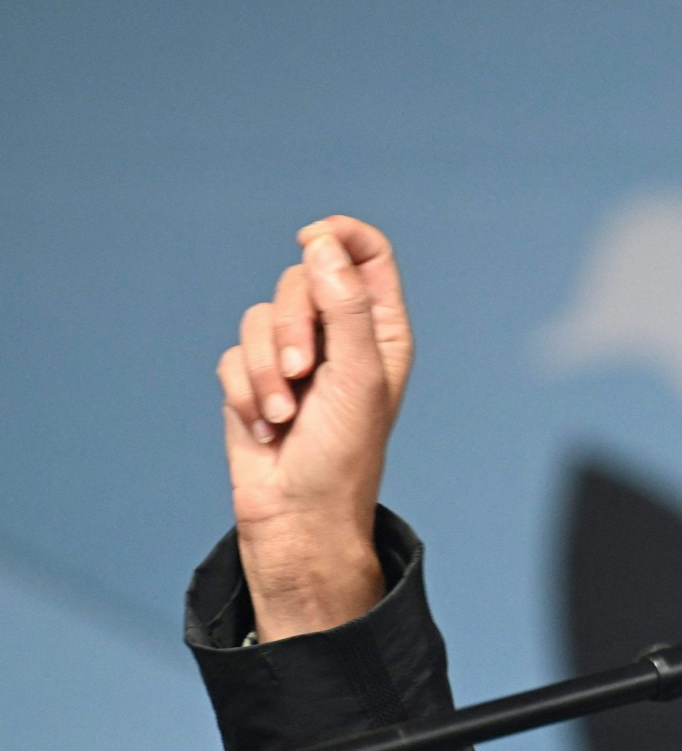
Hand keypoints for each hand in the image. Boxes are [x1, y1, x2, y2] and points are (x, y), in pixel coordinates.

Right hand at [215, 216, 413, 640]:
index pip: (367, 255)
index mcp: (379, 328)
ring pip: (261, 317)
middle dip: (293, 325)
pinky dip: (243, 391)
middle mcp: (339, 335)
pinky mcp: (253, 379)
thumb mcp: (358, 376)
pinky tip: (265, 427)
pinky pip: (232, 355)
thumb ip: (345, 306)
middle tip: (302, 374)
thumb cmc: (344, 453)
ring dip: (265, 369)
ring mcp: (294, 356)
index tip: (312, 239)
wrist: (298, 515)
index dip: (341, 236)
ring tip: (284, 413)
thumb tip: (322, 244)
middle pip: (303, 279)